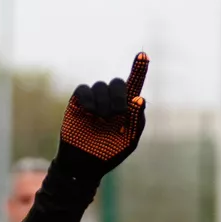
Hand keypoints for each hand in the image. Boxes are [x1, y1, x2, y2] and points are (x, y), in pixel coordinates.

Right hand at [55, 53, 149, 176]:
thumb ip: (137, 121)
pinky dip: (89, 99)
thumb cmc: (109, 154)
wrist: (84, 166)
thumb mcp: (129, 141)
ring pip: (100, 86)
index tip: (143, 55)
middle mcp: (109, 100)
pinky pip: (83, 89)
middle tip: (117, 113)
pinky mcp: (77, 103)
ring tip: (101, 119)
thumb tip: (139, 99)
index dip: (139, 69)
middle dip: (119, 95)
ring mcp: (92, 100)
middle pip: (116, 82)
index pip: (134, 83)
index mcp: (126, 107)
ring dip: (103, 102)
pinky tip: (90, 113)